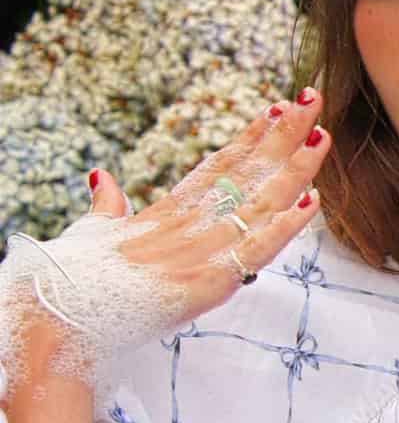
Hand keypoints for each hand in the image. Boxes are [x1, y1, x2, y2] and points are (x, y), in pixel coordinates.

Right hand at [6, 88, 331, 370]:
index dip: (251, 138)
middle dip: (283, 137)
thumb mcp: (91, 233)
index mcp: (164, 213)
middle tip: (314, 99)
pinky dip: (285, 227)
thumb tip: (102, 175)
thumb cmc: (70, 281)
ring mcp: (198, 252)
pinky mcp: (205, 284)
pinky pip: (254, 251)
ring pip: (259, 204)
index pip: (217, 167)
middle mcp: (186, 225)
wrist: (52, 323)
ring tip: (322, 136)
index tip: (278, 108)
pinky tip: (312, 202)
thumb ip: (107, 204)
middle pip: (245, 173)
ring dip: (295, 170)